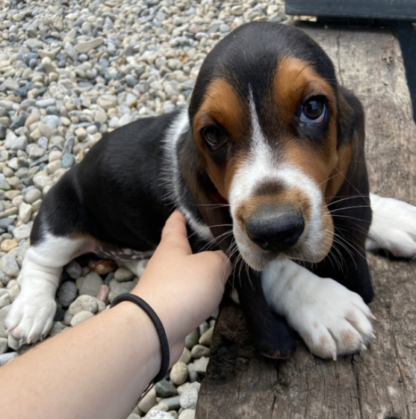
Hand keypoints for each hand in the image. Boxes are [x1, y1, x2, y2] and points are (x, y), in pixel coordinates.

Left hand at [131, 210, 230, 362]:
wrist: (154, 331)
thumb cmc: (182, 288)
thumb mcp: (212, 266)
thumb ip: (223, 260)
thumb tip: (224, 262)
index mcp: (172, 245)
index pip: (176, 222)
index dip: (183, 214)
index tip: (190, 208)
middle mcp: (166, 264)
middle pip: (184, 250)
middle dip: (202, 247)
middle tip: (224, 243)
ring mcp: (166, 287)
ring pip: (190, 275)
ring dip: (205, 274)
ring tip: (229, 272)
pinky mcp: (170, 308)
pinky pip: (191, 296)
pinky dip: (204, 296)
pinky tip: (220, 299)